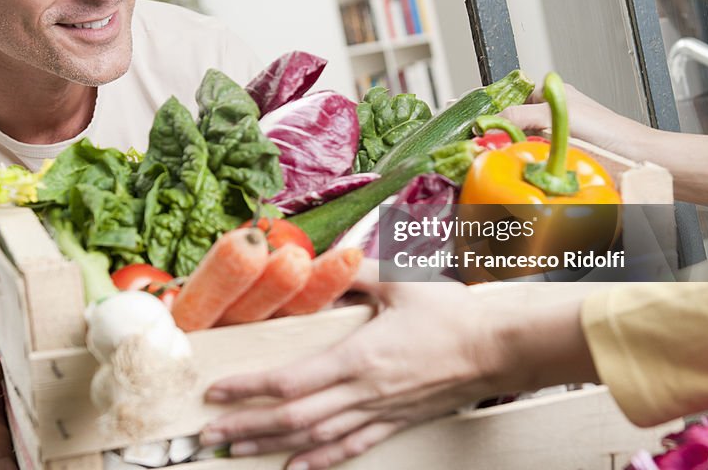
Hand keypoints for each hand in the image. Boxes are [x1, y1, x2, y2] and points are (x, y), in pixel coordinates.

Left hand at [198, 262, 514, 468]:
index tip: (217, 390)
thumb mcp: (401, 280)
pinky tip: (294, 468)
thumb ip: (356, 272)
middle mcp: (364, 392)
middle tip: (208, 433)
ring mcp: (379, 412)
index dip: (250, 388)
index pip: (291, 380)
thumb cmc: (451, 313)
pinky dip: (319, 461)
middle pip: (294, 418)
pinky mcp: (395, 422)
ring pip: (315, 438)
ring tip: (234, 450)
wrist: (499, 349)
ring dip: (271, 445)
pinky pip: (351, 448)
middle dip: (246, 426)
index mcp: (359, 357)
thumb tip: (325, 259)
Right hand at [499, 83, 655, 161]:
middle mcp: (551, 114)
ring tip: (505, 157)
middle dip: (501, 134)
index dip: (493, 110)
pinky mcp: (557, 157)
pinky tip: (522, 167)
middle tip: (489, 144)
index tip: (477, 122)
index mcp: (550, 94)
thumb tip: (488, 123)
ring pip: (521, 142)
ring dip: (513, 151)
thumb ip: (519, 115)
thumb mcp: (554, 114)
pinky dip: (526, 163)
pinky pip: (532, 159)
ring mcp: (553, 136)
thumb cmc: (606, 130)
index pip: (510, 98)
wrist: (633, 158)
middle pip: (512, 123)